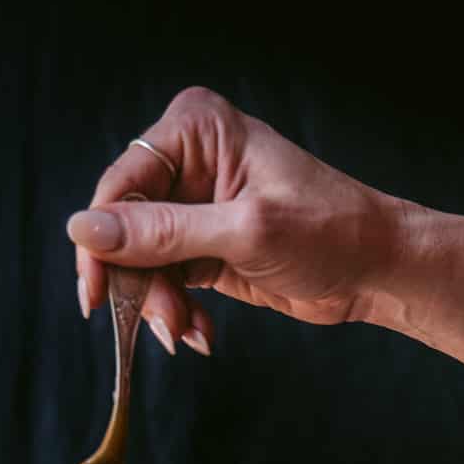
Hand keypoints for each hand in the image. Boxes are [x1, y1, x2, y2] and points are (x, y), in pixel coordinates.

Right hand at [67, 88, 404, 353]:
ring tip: (184, 332)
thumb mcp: (244, 231)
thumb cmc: (330, 231)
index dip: (102, 240)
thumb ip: (163, 232)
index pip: (122, 183)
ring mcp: (194, 207)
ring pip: (141, 261)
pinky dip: (175, 311)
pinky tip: (198, 332)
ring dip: (157, 304)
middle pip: (124, 225)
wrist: (378, 268)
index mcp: (196, 130)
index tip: (97, 292)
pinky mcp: (203, 247)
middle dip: (137, 281)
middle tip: (157, 323)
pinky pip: (165, 281)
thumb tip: (86, 230)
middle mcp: (188, 162)